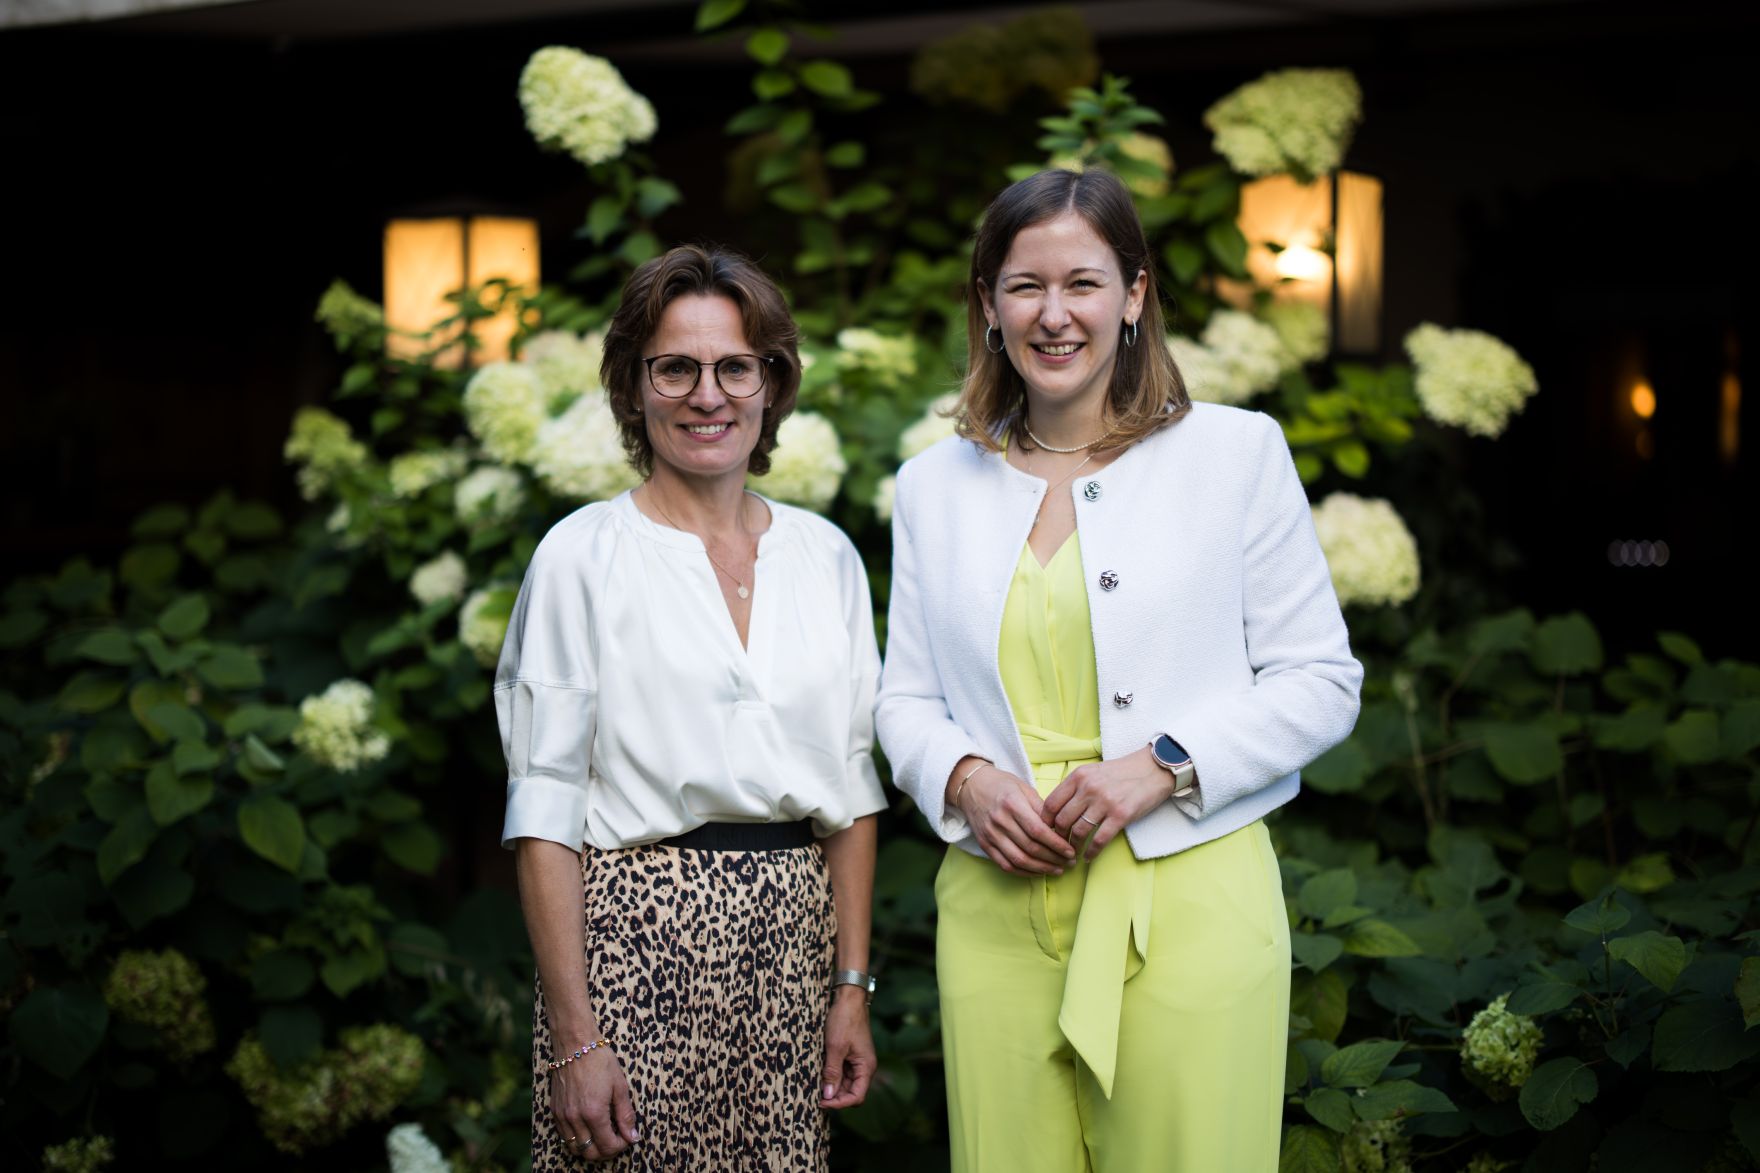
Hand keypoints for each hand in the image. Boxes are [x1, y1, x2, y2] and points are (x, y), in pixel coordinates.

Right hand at [550, 1046, 640, 1161]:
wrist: (575, 1042)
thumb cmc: (600, 1060)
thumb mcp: (620, 1086)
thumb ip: (625, 1115)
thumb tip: (632, 1136)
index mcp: (594, 1113)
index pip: (607, 1146)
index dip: (621, 1146)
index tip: (627, 1137)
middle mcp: (575, 1118)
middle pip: (590, 1153)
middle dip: (605, 1152)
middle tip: (616, 1140)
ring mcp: (562, 1115)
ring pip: (575, 1148)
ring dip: (590, 1148)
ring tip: (602, 1135)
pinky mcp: (555, 1110)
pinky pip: (564, 1136)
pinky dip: (577, 1138)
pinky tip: (588, 1127)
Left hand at [819, 986, 875, 1108]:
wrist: (849, 998)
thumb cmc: (845, 1020)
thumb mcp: (836, 1047)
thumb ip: (832, 1072)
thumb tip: (828, 1096)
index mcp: (866, 1067)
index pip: (857, 1097)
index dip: (840, 1103)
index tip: (822, 1102)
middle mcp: (864, 1067)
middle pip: (851, 1092)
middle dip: (834, 1097)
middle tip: (815, 1096)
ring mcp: (857, 1061)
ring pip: (845, 1084)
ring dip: (832, 1087)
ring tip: (815, 1086)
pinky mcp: (849, 1055)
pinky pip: (841, 1072)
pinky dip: (832, 1076)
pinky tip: (819, 1074)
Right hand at [959, 765, 1075, 874]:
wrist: (971, 786)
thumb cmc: (1002, 785)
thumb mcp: (1024, 788)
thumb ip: (1042, 808)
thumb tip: (1061, 829)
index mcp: (1012, 803)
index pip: (1038, 831)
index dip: (1057, 844)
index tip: (1071, 851)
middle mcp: (999, 821)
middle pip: (1030, 848)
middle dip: (1054, 859)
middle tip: (1069, 862)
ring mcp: (990, 835)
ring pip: (1019, 860)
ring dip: (1041, 869)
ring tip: (1058, 869)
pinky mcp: (984, 845)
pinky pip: (1005, 865)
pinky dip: (1024, 872)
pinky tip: (1038, 871)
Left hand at [1042, 747, 1175, 860]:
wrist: (1152, 769)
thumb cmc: (1120, 773)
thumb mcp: (1092, 772)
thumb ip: (1074, 787)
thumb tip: (1055, 811)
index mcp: (1078, 776)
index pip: (1051, 803)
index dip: (1045, 822)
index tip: (1046, 831)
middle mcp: (1089, 788)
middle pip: (1062, 820)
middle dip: (1058, 838)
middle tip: (1059, 846)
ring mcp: (1105, 802)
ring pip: (1079, 831)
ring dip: (1073, 846)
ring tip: (1073, 853)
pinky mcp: (1121, 815)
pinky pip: (1100, 839)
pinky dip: (1091, 852)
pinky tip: (1088, 857)